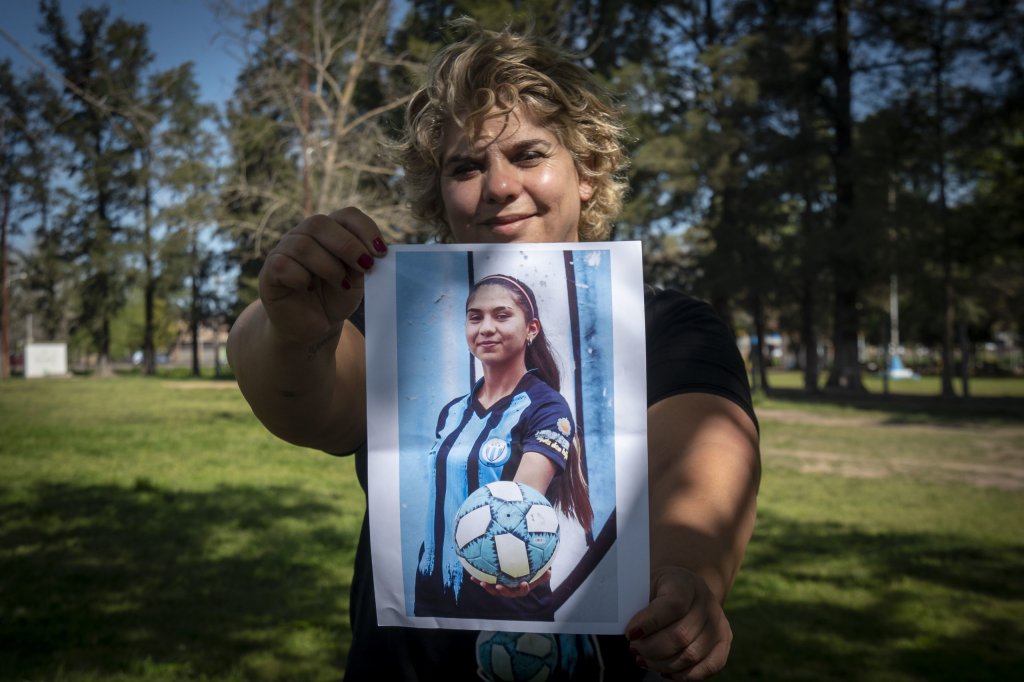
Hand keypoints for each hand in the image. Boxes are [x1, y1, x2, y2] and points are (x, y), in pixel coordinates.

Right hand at [258, 207, 386, 345]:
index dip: (365, 229)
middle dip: (347, 246)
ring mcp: (283, 251)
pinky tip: (310, 290)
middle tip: (365, 267)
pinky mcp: (270, 272)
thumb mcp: (356, 280)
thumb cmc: (335, 299)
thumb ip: (362, 262)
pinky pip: (284, 265)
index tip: (381, 252)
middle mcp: (303, 235)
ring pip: (303, 245)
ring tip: (341, 284)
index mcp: (329, 232)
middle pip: (319, 223)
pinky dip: (302, 278)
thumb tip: (374, 251)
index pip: (346, 215)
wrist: (313, 328)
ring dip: (328, 266)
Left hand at [471, 570, 550, 597]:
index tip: (524, 583)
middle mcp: (511, 590)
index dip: (523, 588)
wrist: (520, 577)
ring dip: (487, 587)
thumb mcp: (538, 574)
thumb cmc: (530, 574)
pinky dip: (479, 581)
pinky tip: (471, 576)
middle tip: (499, 586)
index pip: (523, 590)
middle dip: (502, 590)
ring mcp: (502, 588)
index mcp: (521, 588)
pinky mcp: (493, 584)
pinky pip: (487, 583)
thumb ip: (543, 574)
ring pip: (494, 590)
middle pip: (507, 593)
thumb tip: (550, 571)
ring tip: (481, 582)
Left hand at [624, 567, 731, 680]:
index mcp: (686, 582)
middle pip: (681, 635)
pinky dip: (684, 675)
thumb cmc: (658, 589)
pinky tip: (665, 670)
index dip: (649, 623)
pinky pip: (709, 667)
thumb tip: (631, 632)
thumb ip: (638, 604)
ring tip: (644, 659)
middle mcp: (707, 602)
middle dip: (651, 648)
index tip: (629, 633)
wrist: (684, 587)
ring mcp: (718, 622)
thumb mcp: (647, 585)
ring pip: (691, 655)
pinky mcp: (724, 641)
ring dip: (662, 664)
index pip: (673, 605)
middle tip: (634, 648)